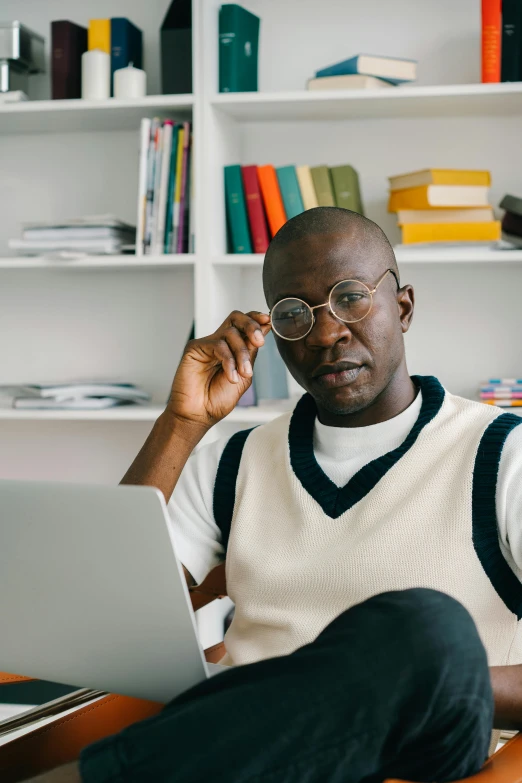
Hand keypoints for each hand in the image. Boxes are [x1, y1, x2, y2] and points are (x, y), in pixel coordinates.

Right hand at [168, 311, 270, 428]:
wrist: (199, 415)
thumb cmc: (218, 399)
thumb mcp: (244, 375)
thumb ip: (251, 353)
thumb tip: (265, 329)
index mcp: (232, 348)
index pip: (244, 325)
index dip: (256, 319)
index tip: (268, 321)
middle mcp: (220, 343)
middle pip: (236, 318)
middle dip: (251, 326)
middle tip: (260, 341)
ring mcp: (207, 344)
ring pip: (230, 333)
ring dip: (241, 354)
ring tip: (244, 373)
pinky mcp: (195, 348)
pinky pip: (218, 345)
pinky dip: (229, 361)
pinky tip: (231, 376)